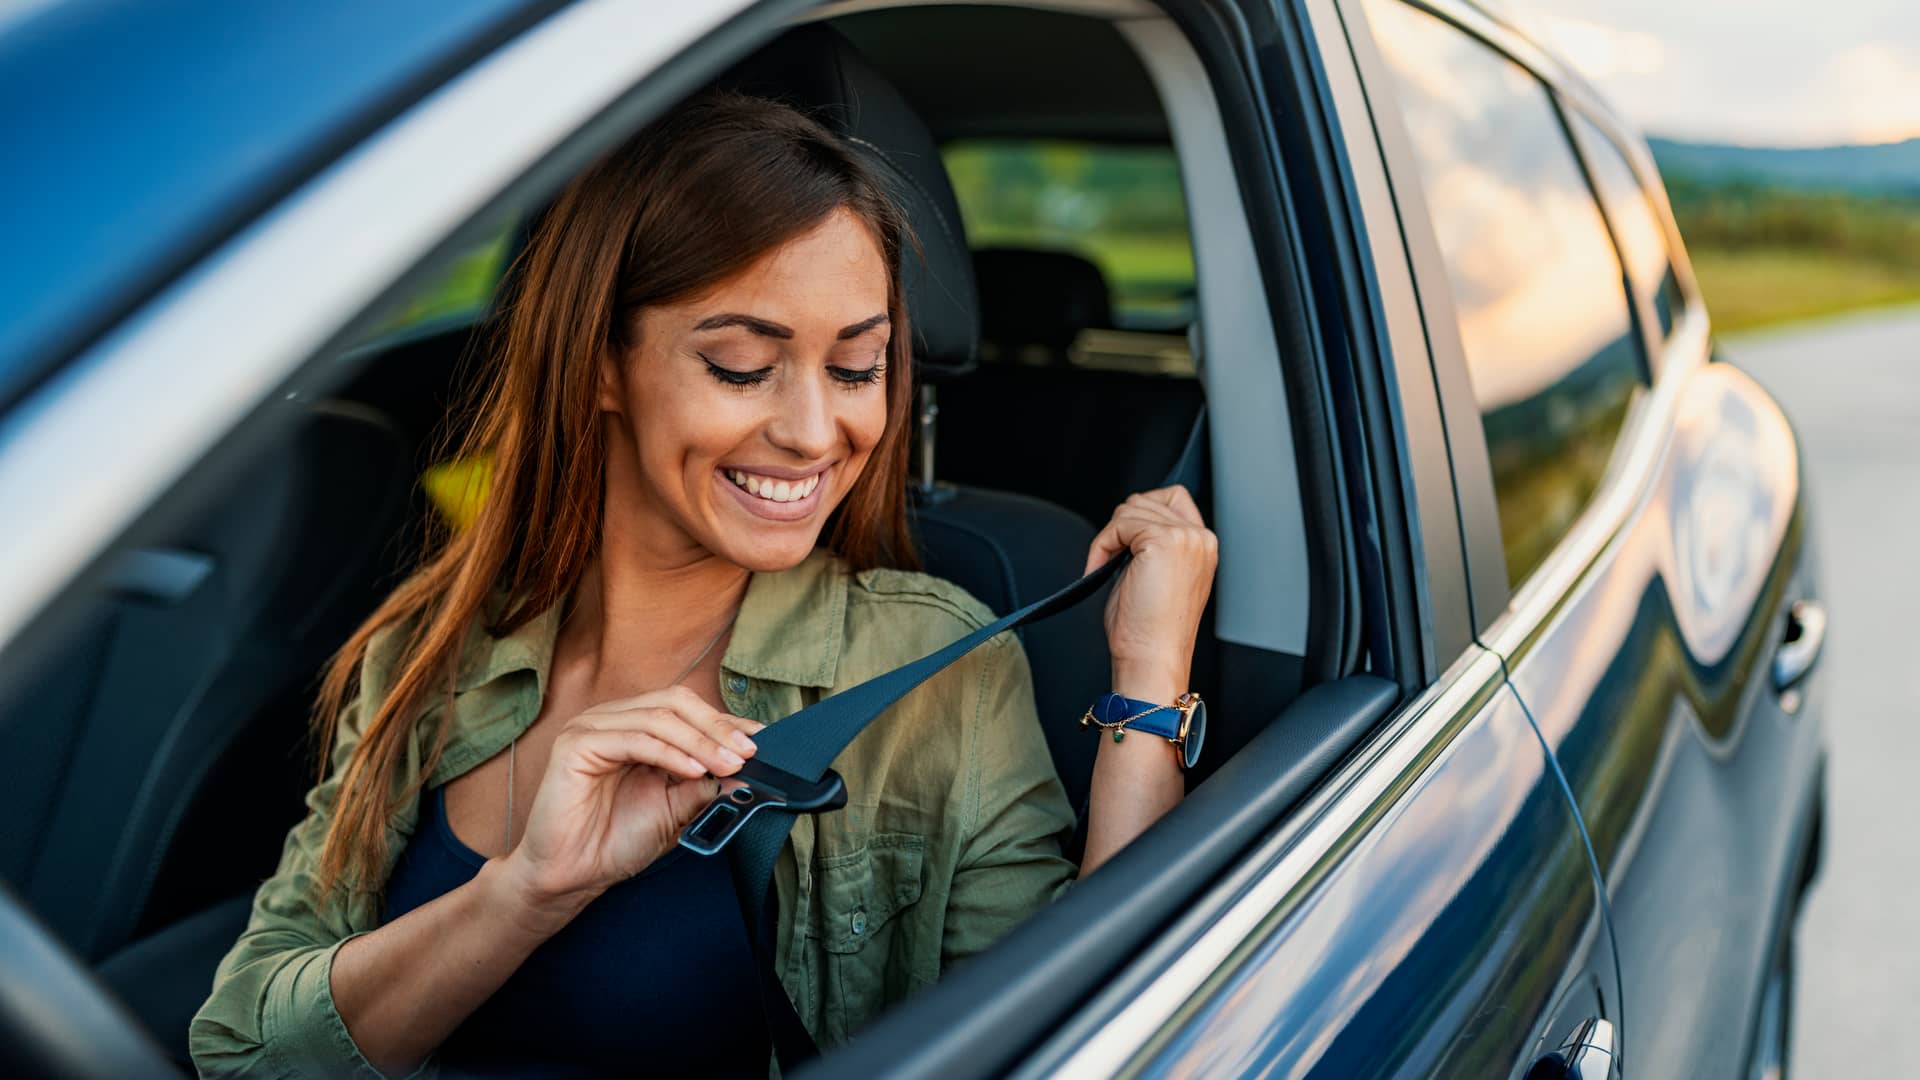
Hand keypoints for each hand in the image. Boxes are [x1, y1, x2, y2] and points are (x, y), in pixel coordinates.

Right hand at [494, 685, 761, 921]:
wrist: (572, 876)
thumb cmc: (616, 841)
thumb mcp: (676, 810)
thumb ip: (706, 786)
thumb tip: (748, 771)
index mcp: (636, 727)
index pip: (688, 709)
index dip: (727, 722)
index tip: (764, 742)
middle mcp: (614, 719)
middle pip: (676, 702)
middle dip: (718, 727)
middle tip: (749, 753)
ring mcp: (592, 727)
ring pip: (659, 718)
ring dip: (701, 741)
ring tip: (730, 765)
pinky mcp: (576, 744)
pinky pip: (633, 739)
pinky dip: (670, 753)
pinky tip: (694, 771)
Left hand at [1084, 485, 1217, 702]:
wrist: (1153, 658)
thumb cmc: (1150, 630)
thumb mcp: (1157, 575)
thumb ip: (1150, 543)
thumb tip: (1126, 524)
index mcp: (1203, 546)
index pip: (1173, 498)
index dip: (1141, 516)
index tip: (1124, 546)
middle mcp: (1200, 538)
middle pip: (1147, 500)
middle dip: (1120, 527)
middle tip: (1110, 561)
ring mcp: (1185, 537)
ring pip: (1131, 509)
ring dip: (1109, 537)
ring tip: (1105, 568)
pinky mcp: (1163, 541)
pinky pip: (1119, 524)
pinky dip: (1102, 545)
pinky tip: (1099, 569)